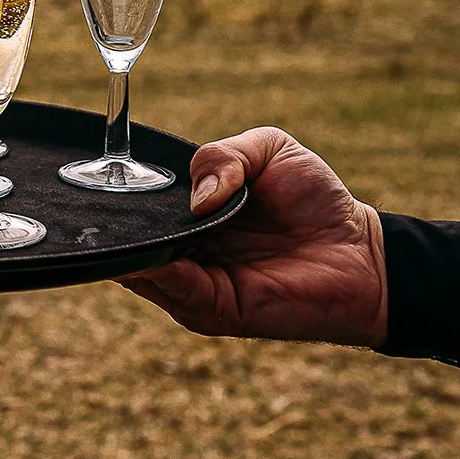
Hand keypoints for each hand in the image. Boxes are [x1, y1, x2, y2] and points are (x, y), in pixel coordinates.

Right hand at [119, 127, 387, 345]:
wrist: (364, 255)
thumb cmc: (317, 202)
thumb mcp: (268, 151)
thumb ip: (223, 155)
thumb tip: (197, 197)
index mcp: (189, 215)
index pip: (136, 208)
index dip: (115, 193)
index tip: (95, 174)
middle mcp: (183, 251)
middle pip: (128, 240)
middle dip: (112, 222)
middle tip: (97, 198)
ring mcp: (194, 283)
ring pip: (139, 268)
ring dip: (132, 246)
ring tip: (126, 223)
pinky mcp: (215, 308)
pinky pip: (176, 289)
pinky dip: (160, 272)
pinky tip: (160, 251)